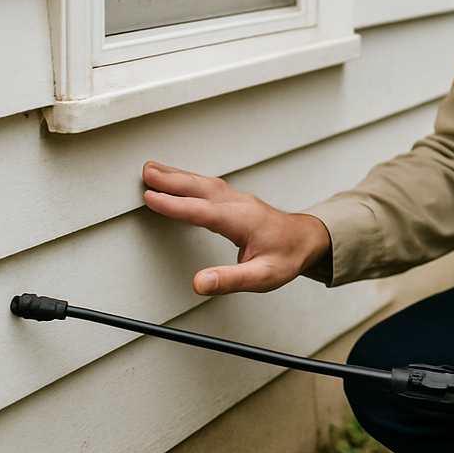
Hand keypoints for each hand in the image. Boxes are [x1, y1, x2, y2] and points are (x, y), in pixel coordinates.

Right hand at [142, 161, 331, 295]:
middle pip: (201, 189)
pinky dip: (190, 180)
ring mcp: (239, 200)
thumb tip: (200, 282)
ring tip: (153, 169)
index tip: (150, 197)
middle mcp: (240, 205)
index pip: (203, 211)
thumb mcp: (263, 277)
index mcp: (243, 220)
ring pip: (204, 183)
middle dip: (172, 180)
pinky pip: (210, 186)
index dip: (174, 205)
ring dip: (179, 175)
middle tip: (145, 172)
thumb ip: (230, 280)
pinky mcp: (238, 200)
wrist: (308, 241)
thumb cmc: (288, 257)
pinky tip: (179, 178)